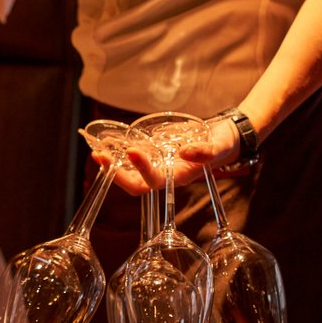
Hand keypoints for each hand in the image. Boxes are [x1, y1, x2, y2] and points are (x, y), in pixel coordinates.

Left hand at [103, 116, 243, 194]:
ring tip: (97, 153)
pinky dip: (119, 156)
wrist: (224, 138)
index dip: (141, 170)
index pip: (155, 180)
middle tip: (100, 156)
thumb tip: (185, 152)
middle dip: (116, 173)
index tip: (132, 151)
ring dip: (113, 166)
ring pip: (131, 175)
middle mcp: (167, 175)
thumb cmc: (222, 144)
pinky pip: (133, 162)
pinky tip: (108, 146)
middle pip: (136, 184)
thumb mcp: (219, 146)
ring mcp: (160, 167)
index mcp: (180, 176)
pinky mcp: (156, 157)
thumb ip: (206, 151)